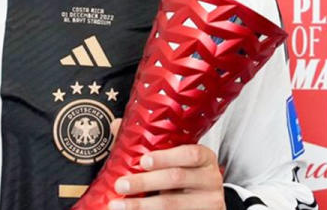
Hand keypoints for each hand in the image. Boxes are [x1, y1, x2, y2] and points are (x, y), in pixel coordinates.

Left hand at [109, 141, 223, 209]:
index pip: (190, 154)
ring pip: (173, 204)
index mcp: (204, 157)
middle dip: (145, 182)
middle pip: (177, 178)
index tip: (143, 161)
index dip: (166, 157)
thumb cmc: (184, 172)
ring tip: (119, 205)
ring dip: (142, 205)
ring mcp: (209, 201)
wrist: (203, 200)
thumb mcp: (173, 157)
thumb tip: (116, 126)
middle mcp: (211, 178)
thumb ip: (147, 141)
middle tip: (121, 185)